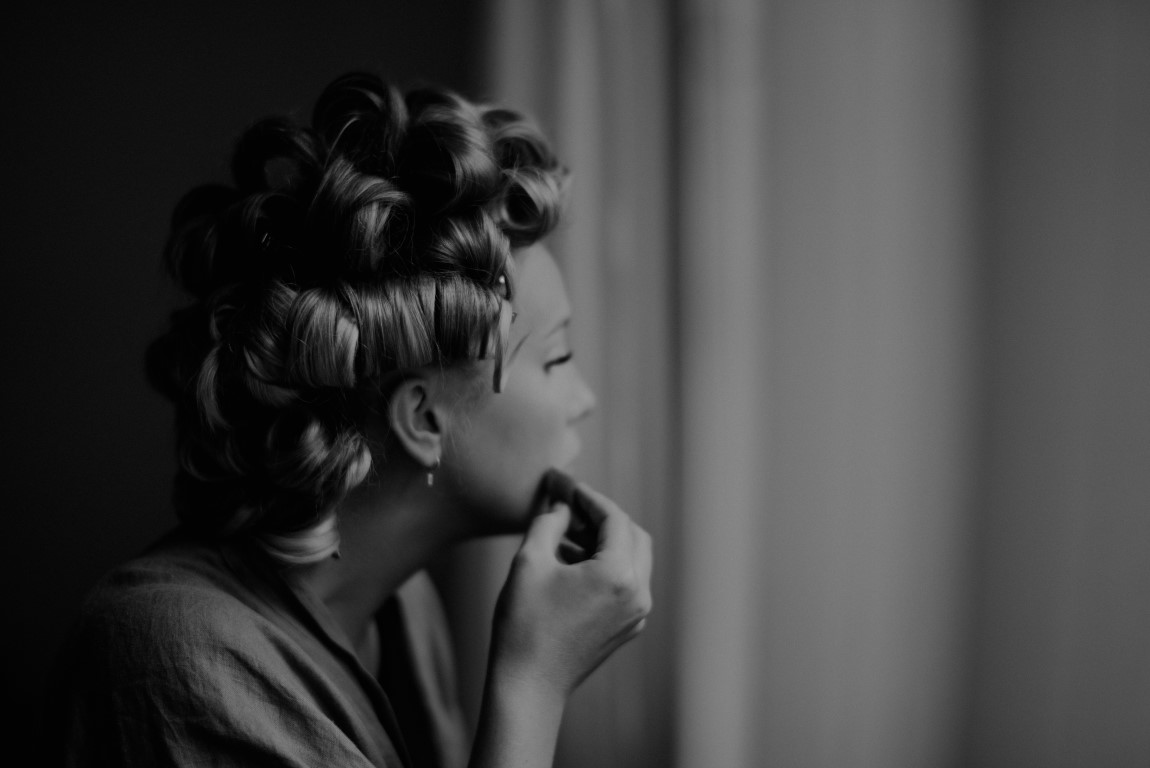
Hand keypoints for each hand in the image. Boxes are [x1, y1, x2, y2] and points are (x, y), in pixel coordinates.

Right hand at [489, 483, 652, 700]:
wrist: (529, 685)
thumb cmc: (525, 625)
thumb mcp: (530, 561)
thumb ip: (549, 522)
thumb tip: (561, 505)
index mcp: (618, 575)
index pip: (614, 519)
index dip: (589, 498)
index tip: (567, 486)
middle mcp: (638, 594)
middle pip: (633, 535)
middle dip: (603, 517)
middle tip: (570, 507)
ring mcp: (636, 614)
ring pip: (633, 559)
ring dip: (605, 541)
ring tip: (567, 533)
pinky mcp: (628, 627)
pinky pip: (626, 583)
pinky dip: (606, 565)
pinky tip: (572, 561)